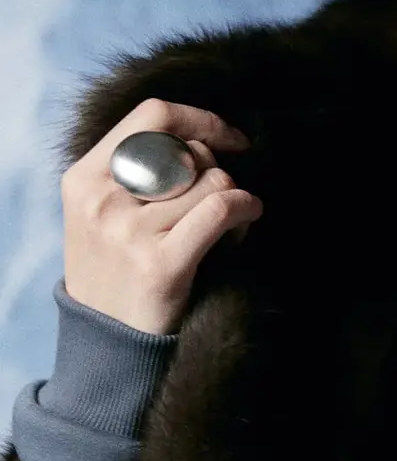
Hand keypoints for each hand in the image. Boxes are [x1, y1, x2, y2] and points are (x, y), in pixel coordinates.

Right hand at [61, 99, 260, 333]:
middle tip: (221, 200)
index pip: (152, 116)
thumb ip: (135, 173)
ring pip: (212, 181)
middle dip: (218, 171)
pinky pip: (222, 209)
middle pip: (188, 151)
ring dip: (233, 198)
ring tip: (226, 226)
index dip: (201, 119)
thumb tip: (202, 138)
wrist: (107, 344)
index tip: (231, 137)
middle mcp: (102, 201)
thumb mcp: (101, 215)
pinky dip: (247, 208)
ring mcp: (129, 232)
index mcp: (84, 179)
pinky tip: (249, 217)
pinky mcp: (161, 263)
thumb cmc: (115, 273)